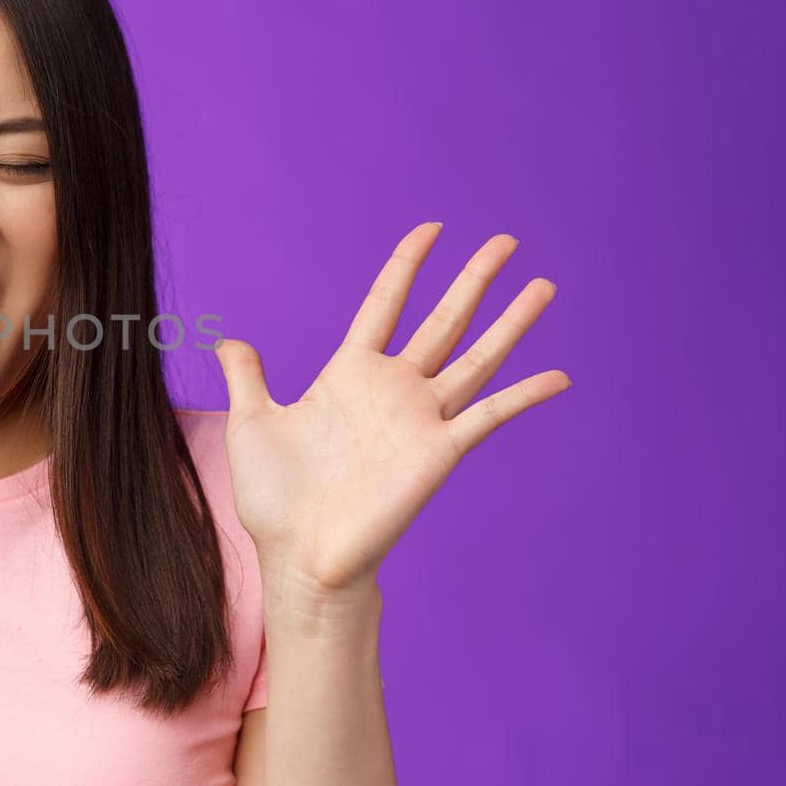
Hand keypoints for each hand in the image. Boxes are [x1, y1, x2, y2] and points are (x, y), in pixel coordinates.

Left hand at [213, 222, 570, 597]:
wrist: (299, 557)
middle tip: (507, 240)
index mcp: (349, 374)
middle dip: (474, 279)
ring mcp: (420, 419)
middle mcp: (393, 390)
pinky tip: (559, 375)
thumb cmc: (275, 500)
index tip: (432, 229)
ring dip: (511, 322)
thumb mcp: (252, 424)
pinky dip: (524, 395)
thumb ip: (248, 378)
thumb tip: (227, 341)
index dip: (407, 265)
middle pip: (443, 320)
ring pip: (477, 357)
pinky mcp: (439, 452)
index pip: (385, 304)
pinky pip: (490, 416)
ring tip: (544, 284)